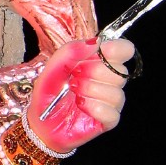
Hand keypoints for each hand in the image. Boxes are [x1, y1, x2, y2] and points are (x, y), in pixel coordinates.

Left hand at [26, 37, 134, 153]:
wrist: (40, 122)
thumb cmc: (48, 93)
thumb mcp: (52, 68)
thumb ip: (70, 52)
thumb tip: (95, 42)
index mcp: (98, 63)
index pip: (124, 50)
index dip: (117, 49)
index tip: (102, 50)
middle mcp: (108, 80)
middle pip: (120, 71)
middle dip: (95, 72)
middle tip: (75, 77)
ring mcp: (110, 101)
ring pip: (116, 93)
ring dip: (92, 90)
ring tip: (74, 92)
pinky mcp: (108, 120)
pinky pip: (112, 113)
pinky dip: (95, 108)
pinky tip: (81, 106)